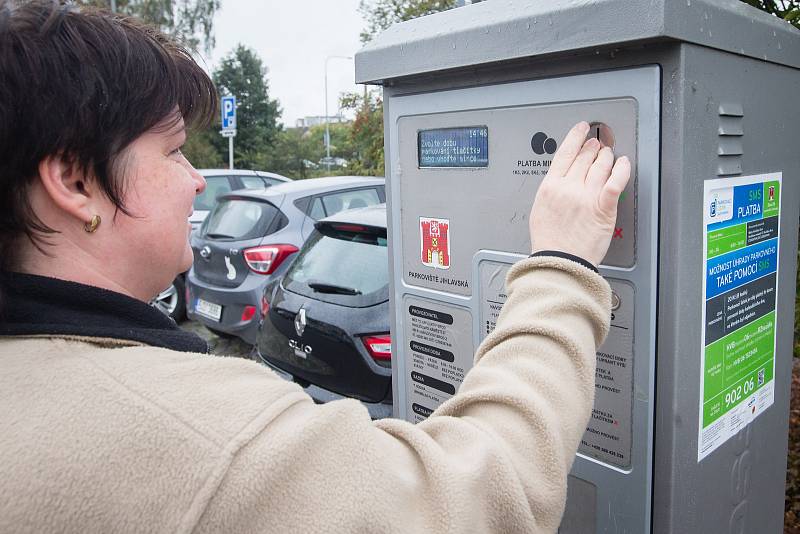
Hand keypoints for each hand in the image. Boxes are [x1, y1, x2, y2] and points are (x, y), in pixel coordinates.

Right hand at [529, 122, 630, 266]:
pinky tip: (624, 163)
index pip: (564, 153)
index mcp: (550, 187)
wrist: (559, 262)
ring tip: (609, 155)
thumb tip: (559, 181)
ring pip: (601, 165)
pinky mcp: (603, 207)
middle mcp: (568, 188)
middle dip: (594, 147)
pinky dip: (622, 169)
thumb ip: (551, 192)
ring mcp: (586, 197)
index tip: (582, 129)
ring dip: (607, 156)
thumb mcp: (539, 210)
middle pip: (585, 156)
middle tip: (598, 144)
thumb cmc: (549, 243)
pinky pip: (616, 181)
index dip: (576, 137)